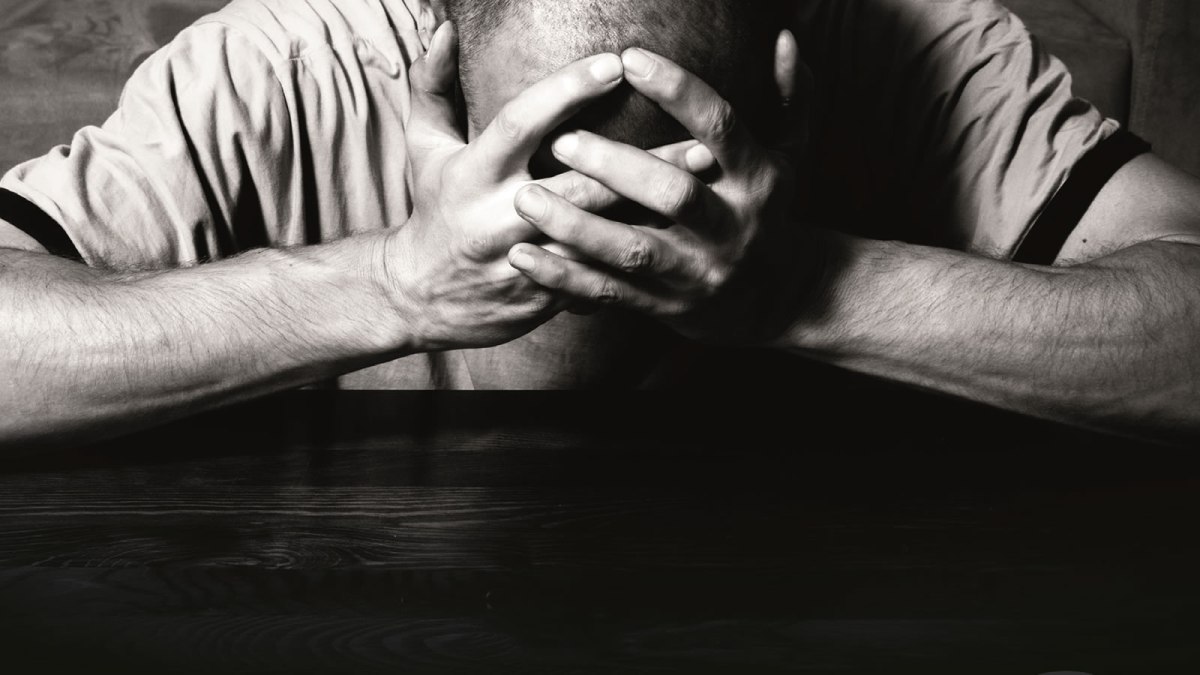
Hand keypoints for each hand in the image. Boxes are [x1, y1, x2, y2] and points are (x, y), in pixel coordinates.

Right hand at [380, 23, 710, 350]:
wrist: (422, 298)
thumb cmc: (434, 209)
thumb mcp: (424, 147)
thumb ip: (433, 85)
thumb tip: (445, 29)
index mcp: (473, 173)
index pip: (523, 123)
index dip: (567, 91)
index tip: (614, 64)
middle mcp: (498, 217)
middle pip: (578, 185)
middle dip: (639, 161)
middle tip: (698, 139)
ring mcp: (524, 261)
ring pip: (599, 236)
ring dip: (654, 209)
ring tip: (702, 184)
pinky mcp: (543, 296)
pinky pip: (597, 275)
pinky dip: (639, 252)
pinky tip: (687, 232)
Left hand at [507, 32, 815, 344]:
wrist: (777, 300)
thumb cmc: (772, 210)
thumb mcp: (794, 154)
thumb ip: (792, 96)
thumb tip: (783, 38)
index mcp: (758, 180)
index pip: (719, 128)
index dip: (677, 91)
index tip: (629, 58)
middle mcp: (731, 227)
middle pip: (675, 195)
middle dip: (617, 167)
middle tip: (562, 140)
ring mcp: (697, 271)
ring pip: (635, 250)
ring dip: (577, 227)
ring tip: (525, 199)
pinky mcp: (667, 305)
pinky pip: (611, 293)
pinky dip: (565, 277)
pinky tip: (523, 257)